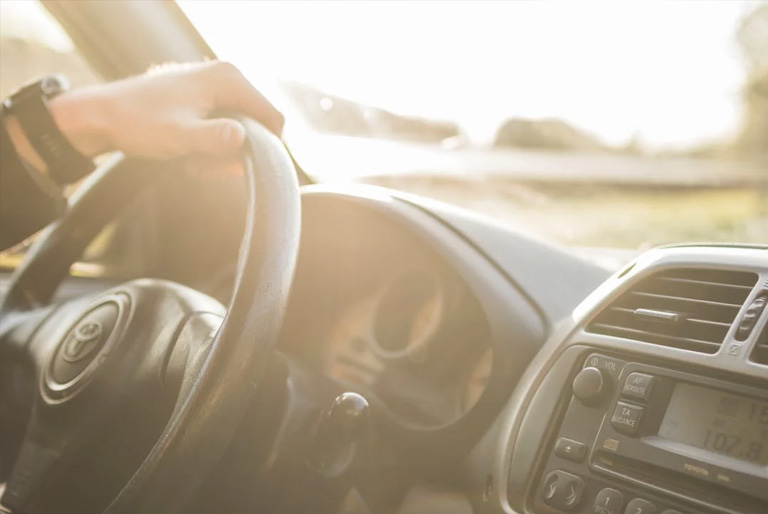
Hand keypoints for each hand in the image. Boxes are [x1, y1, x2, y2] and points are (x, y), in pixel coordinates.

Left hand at [49, 61, 283, 173]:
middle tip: (202, 166)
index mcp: (228, 79)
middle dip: (234, 153)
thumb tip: (245, 139)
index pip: (273, 118)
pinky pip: (222, 127)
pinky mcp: (204, 96)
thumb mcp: (179, 137)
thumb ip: (214, 139)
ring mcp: (214, 85)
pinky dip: (209, 146)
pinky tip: (187, 152)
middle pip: (256, 127)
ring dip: (220, 153)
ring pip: (239, 131)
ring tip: (191, 160)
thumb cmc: (138, 124)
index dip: (263, 149)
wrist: (101, 116)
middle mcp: (226, 76)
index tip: (232, 166)